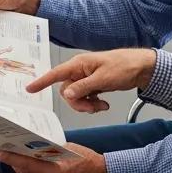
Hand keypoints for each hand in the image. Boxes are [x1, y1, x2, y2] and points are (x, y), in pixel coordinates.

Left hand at [0, 143, 107, 172]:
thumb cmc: (88, 160)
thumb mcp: (68, 148)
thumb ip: (49, 149)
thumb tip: (33, 145)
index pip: (27, 165)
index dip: (12, 159)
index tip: (0, 153)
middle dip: (16, 162)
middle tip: (7, 150)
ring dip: (25, 168)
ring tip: (18, 156)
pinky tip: (34, 166)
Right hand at [26, 49, 157, 113]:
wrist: (141, 68)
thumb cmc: (123, 67)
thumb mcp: (103, 79)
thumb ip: (83, 87)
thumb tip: (66, 95)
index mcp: (79, 64)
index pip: (56, 74)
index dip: (42, 81)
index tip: (29, 89)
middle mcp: (80, 70)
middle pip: (66, 91)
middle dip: (78, 103)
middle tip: (93, 107)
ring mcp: (86, 78)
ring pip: (76, 96)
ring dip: (87, 105)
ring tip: (102, 106)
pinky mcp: (93, 84)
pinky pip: (85, 97)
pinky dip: (93, 103)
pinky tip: (104, 104)